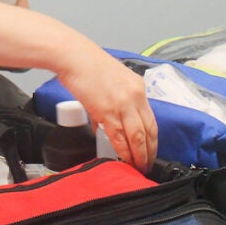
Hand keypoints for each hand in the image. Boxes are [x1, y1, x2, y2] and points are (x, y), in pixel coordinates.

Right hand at [56, 47, 156, 172]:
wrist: (73, 57)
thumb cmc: (88, 65)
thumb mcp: (112, 79)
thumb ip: (116, 101)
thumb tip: (109, 123)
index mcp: (138, 87)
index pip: (151, 119)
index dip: (152, 139)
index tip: (150, 151)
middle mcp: (135, 96)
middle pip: (148, 130)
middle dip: (149, 151)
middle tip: (147, 165)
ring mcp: (122, 104)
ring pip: (137, 136)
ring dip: (138, 155)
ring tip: (138, 167)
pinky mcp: (106, 110)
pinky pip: (119, 137)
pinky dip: (123, 151)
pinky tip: (124, 159)